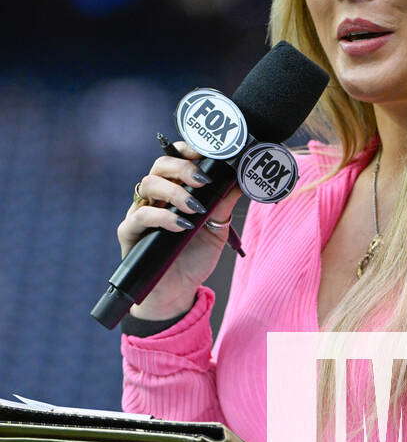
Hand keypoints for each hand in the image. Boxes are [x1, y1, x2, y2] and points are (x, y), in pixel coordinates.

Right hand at [117, 141, 242, 318]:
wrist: (178, 291)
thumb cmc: (194, 257)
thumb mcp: (217, 229)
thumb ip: (225, 204)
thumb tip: (242, 178)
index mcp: (174, 190)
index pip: (174, 159)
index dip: (187, 151)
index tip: (206, 155)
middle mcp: (155, 197)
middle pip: (159, 166)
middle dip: (183, 168)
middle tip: (203, 181)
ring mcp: (140, 212)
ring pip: (147, 184)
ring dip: (175, 192)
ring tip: (195, 208)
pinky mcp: (130, 232)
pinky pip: (140, 215)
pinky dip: (162, 217)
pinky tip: (181, 225)